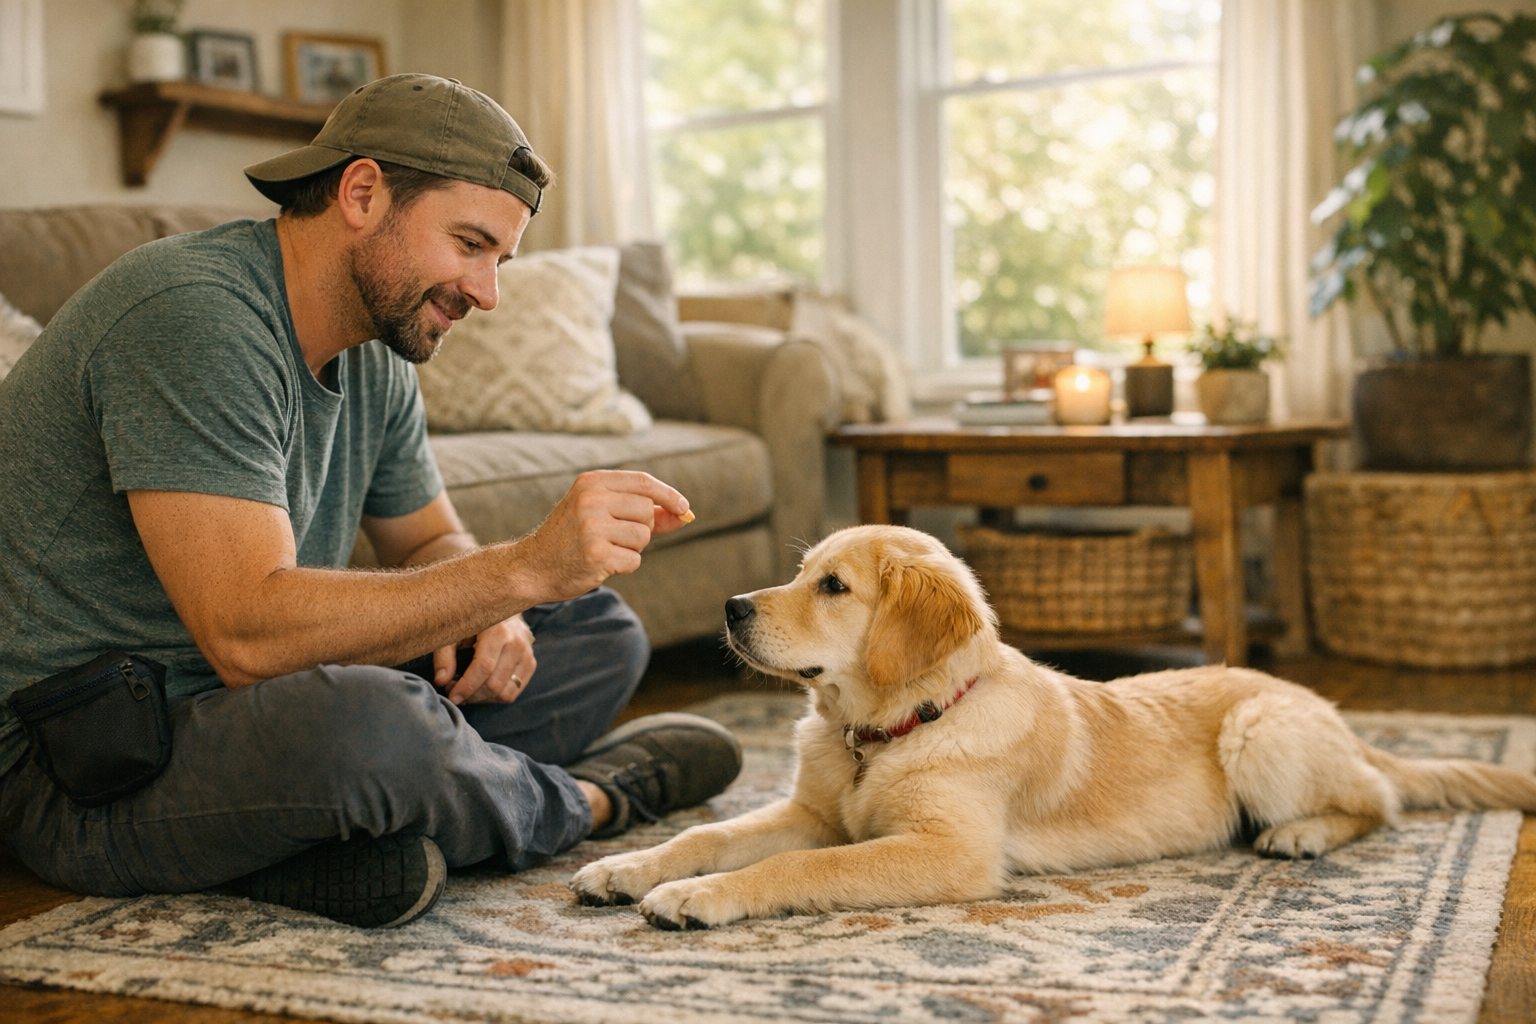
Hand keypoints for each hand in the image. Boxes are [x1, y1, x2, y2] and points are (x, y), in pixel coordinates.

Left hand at [435, 613, 535, 704]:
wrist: (501, 607)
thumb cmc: (473, 619)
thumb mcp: (454, 631)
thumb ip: (445, 655)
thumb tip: (441, 681)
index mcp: (498, 630)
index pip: (484, 667)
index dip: (466, 687)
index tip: (451, 696)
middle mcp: (516, 642)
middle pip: (494, 684)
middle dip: (472, 695)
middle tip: (456, 691)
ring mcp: (526, 654)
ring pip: (505, 692)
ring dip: (483, 698)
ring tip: (469, 690)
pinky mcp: (530, 662)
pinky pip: (514, 691)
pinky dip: (496, 697)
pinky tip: (482, 688)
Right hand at [515, 471, 691, 603]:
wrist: (533, 567)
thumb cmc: (571, 538)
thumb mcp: (600, 513)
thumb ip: (642, 511)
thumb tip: (685, 513)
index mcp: (591, 482)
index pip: (643, 482)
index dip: (668, 495)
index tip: (684, 507)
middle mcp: (591, 500)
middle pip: (647, 511)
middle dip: (642, 527)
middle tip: (615, 537)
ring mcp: (593, 527)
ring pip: (643, 536)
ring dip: (632, 548)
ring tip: (606, 549)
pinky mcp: (597, 555)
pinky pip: (634, 560)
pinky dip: (624, 566)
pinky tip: (602, 564)